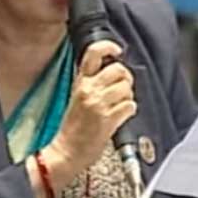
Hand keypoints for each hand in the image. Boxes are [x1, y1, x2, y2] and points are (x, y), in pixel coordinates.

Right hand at [45, 41, 135, 181]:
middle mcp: (89, 90)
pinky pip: (130, 106)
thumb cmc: (73, 128)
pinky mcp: (108, 120)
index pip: (93, 53)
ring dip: (128, 96)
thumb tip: (114, 72)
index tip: (117, 50)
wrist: (66, 152)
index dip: (108, 46)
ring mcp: (99, 105)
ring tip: (120, 105)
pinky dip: (130, 111)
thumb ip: (93, 83)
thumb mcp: (77, 97)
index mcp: (80, 82)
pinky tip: (121, 116)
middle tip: (124, 87)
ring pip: (127, 88)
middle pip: (118, 69)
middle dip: (126, 78)